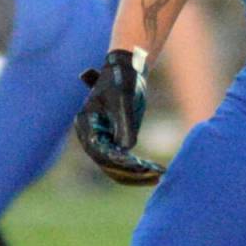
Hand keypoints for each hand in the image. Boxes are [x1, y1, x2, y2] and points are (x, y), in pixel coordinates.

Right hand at [74, 48, 164, 185]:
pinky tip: (158, 170)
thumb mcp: (123, 99)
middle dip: (130, 173)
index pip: (99, 151)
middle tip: (152, 176)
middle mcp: (92, 136)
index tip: (136, 167)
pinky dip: (140, 167)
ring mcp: (104, 139)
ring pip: (117, 166)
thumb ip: (123, 123)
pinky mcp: (117, 139)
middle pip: (108, 163)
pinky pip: (126, 160)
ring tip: (159, 176)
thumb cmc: (121, 79)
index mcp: (86, 124)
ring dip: (137, 174)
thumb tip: (126, 149)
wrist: (127, 68)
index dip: (117, 162)